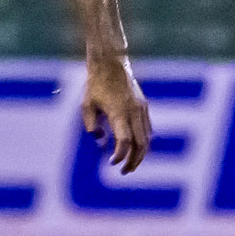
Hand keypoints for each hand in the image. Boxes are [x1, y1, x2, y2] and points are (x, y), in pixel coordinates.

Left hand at [81, 52, 151, 172]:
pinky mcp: (144, 106)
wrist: (111, 63)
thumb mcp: (86, 105)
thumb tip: (101, 142)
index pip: (124, 142)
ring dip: (140, 155)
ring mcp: (141, 109)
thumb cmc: (95, 85)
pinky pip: (148, 130)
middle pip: (141, 145)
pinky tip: (136, 149)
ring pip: (147, 139)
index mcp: (119, 113)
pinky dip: (144, 143)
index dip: (120, 156)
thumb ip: (92, 126)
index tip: (111, 163)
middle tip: (124, 172)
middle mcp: (134, 112)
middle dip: (134, 161)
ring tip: (130, 165)